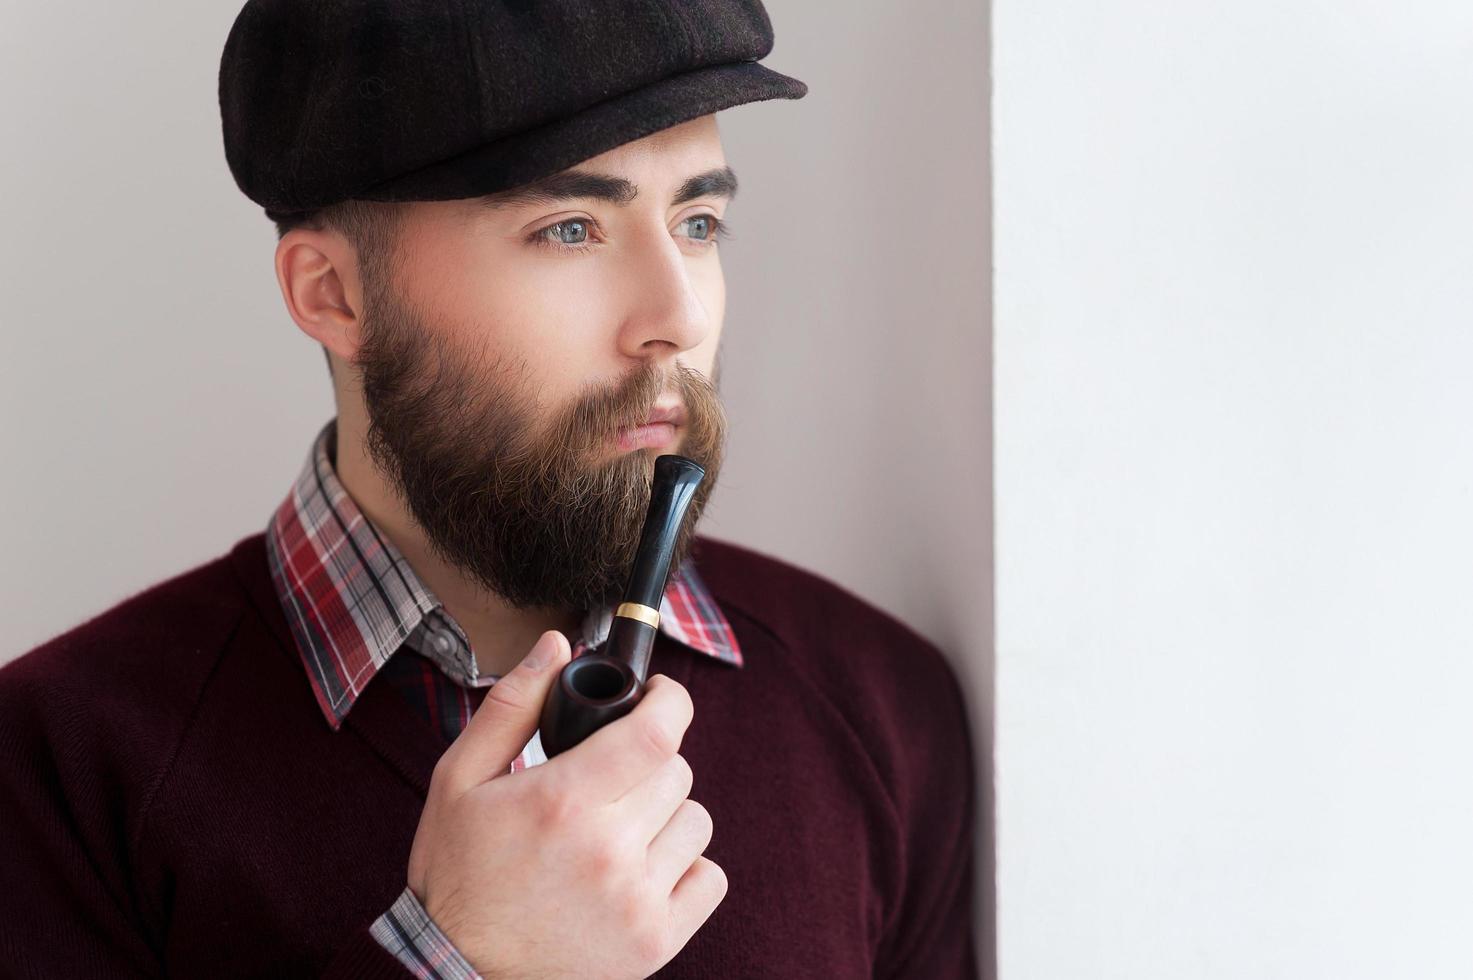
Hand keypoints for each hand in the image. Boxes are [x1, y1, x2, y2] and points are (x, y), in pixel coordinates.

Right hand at [405, 629, 727, 979]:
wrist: (458, 976)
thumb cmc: (458, 876)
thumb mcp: (458, 781)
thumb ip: (512, 705)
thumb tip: (558, 645)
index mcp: (562, 801)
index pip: (658, 730)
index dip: (670, 700)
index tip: (658, 695)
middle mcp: (608, 850)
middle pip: (677, 771)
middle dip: (649, 760)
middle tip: (611, 779)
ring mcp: (637, 900)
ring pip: (697, 820)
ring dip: (666, 814)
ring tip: (621, 829)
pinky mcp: (656, 942)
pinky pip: (710, 877)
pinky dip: (685, 867)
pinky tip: (642, 870)